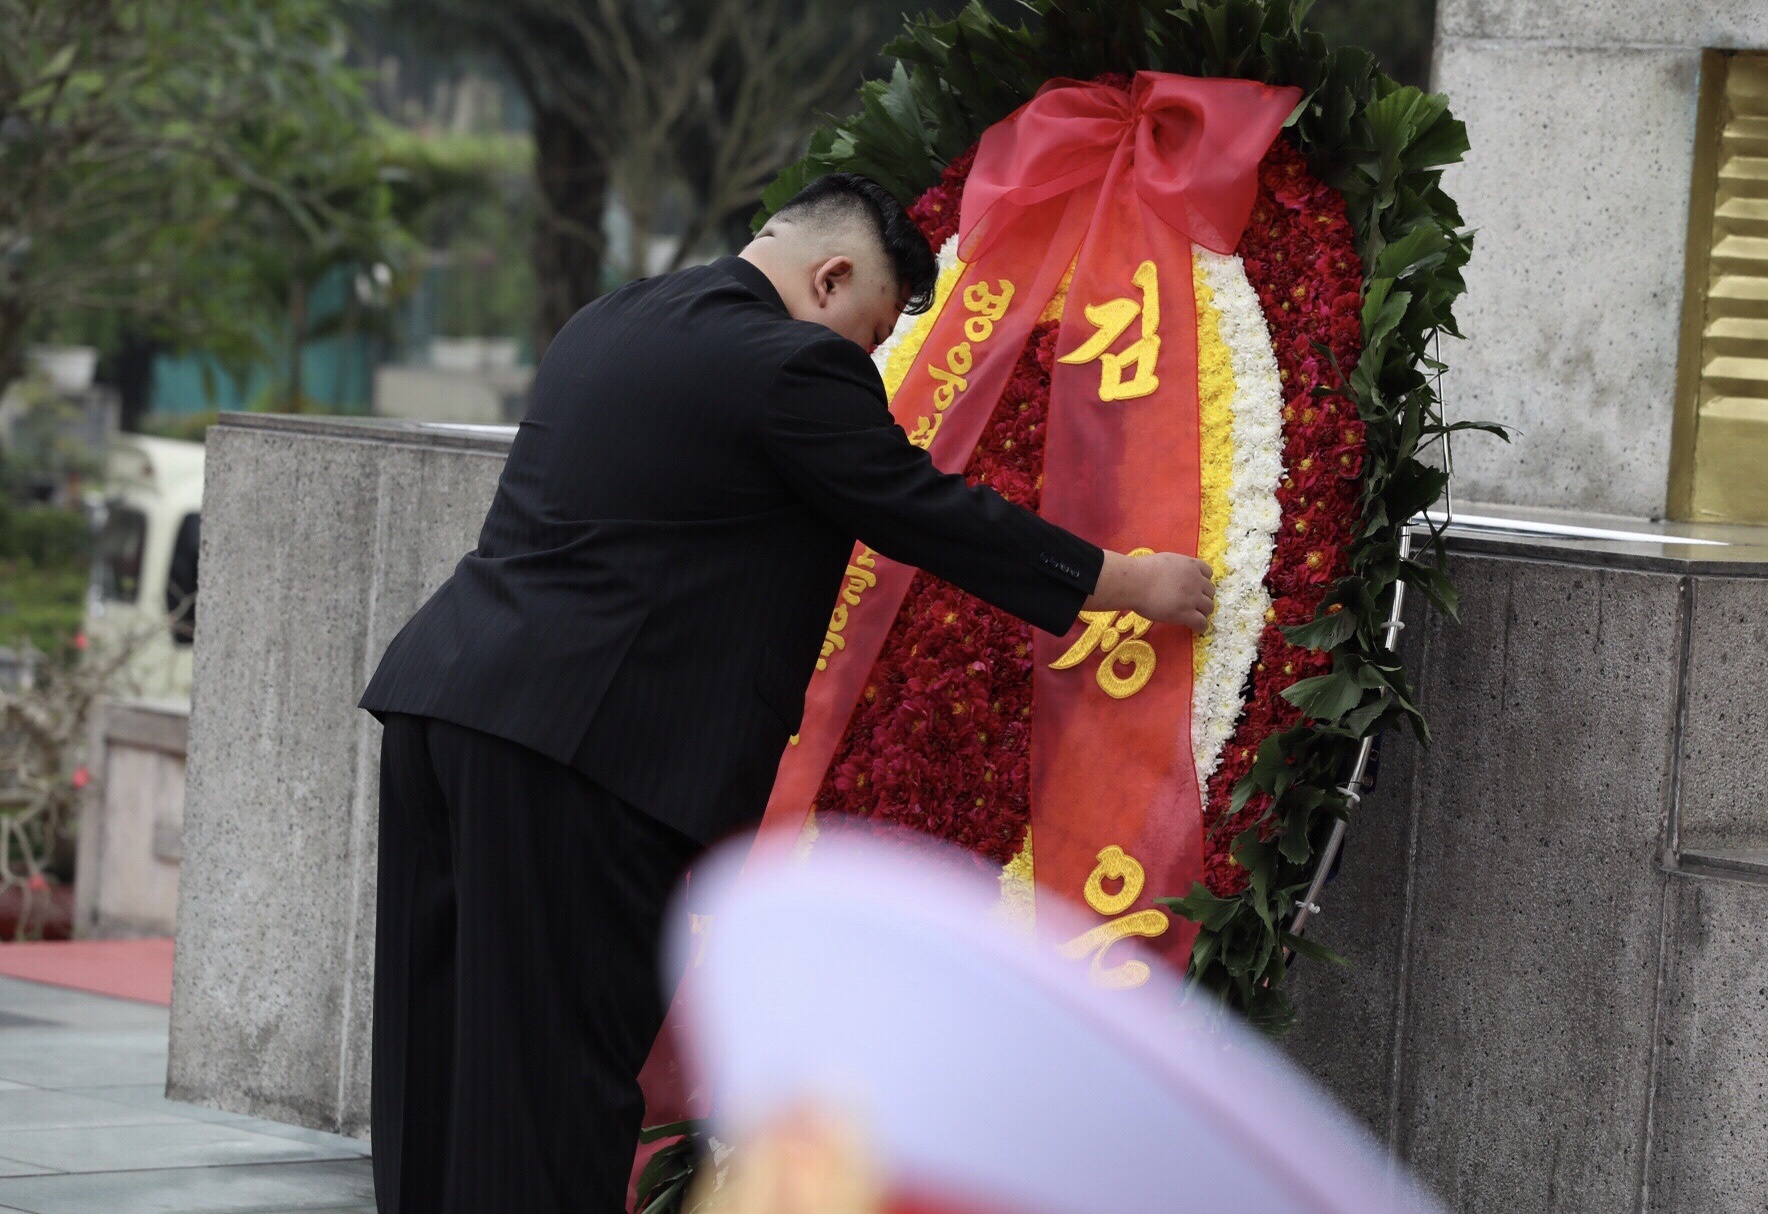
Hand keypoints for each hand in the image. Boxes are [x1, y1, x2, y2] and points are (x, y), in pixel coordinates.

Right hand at [1083, 549, 1215, 633]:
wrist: (1135, 583)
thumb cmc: (1142, 570)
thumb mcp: (1165, 560)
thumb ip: (1176, 567)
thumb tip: (1174, 573)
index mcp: (1190, 565)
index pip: (1208, 573)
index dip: (1202, 581)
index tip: (1196, 587)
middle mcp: (1196, 580)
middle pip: (1210, 591)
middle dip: (1203, 597)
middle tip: (1193, 603)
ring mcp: (1193, 598)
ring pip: (1209, 607)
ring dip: (1203, 612)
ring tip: (1194, 617)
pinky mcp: (1186, 613)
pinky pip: (1202, 623)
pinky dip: (1201, 626)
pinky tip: (1195, 628)